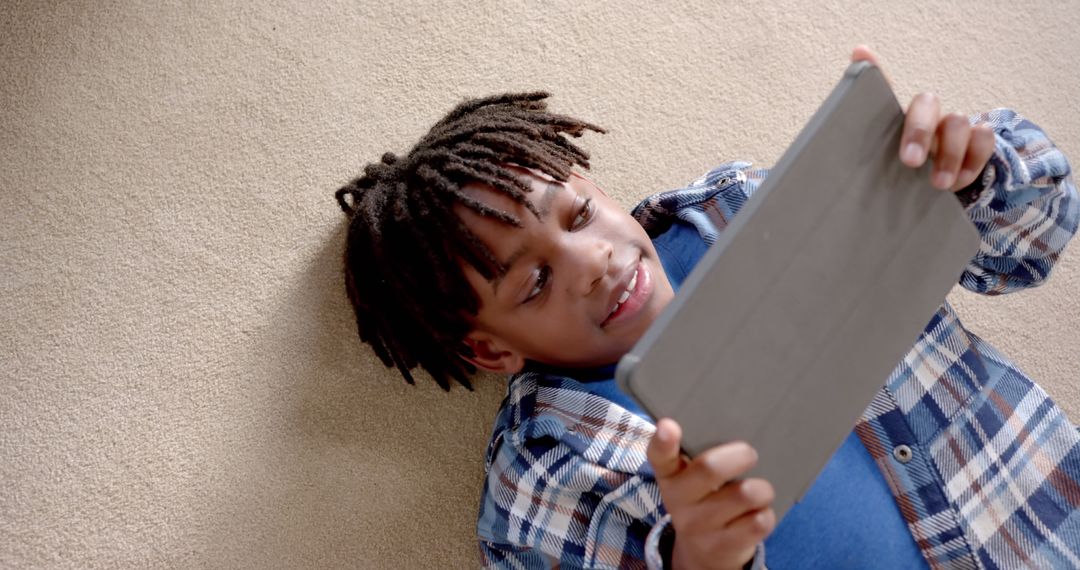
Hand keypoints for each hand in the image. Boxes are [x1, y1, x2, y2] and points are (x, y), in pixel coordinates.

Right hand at [647, 419, 775, 569]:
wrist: (703, 554)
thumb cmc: (704, 500)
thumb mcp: (690, 479)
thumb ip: (701, 453)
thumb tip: (738, 420)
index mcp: (670, 476)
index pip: (659, 456)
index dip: (664, 440)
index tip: (669, 425)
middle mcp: (679, 501)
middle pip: (710, 468)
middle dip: (740, 455)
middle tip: (750, 453)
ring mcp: (700, 526)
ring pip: (746, 494)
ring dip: (762, 489)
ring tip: (759, 490)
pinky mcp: (723, 547)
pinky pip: (759, 521)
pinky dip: (766, 513)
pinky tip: (757, 514)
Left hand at [851, 45, 995, 191]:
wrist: (927, 196)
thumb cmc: (896, 178)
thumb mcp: (874, 169)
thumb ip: (856, 152)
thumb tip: (841, 97)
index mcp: (893, 119)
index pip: (882, 87)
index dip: (873, 67)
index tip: (861, 53)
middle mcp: (924, 115)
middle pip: (926, 102)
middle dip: (920, 131)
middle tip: (910, 161)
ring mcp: (952, 127)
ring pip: (958, 121)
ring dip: (950, 155)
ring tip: (939, 184)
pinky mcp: (975, 142)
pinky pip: (983, 139)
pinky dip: (972, 161)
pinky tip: (959, 181)